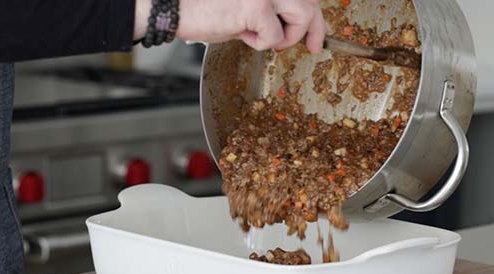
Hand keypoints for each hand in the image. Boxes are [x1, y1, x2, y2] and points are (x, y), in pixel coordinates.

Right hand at [135, 0, 326, 53]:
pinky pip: (275, 37)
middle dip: (315, 30)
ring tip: (263, 39)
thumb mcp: (246, 7)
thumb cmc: (206, 9)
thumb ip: (270, 11)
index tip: (316, 36)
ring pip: (302, 16)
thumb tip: (292, 26)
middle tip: (315, 47)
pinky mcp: (257, 6)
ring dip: (288, 36)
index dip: (315, 18)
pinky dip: (262, 44)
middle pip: (309, 4)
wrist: (176, 8)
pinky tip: (242, 34)